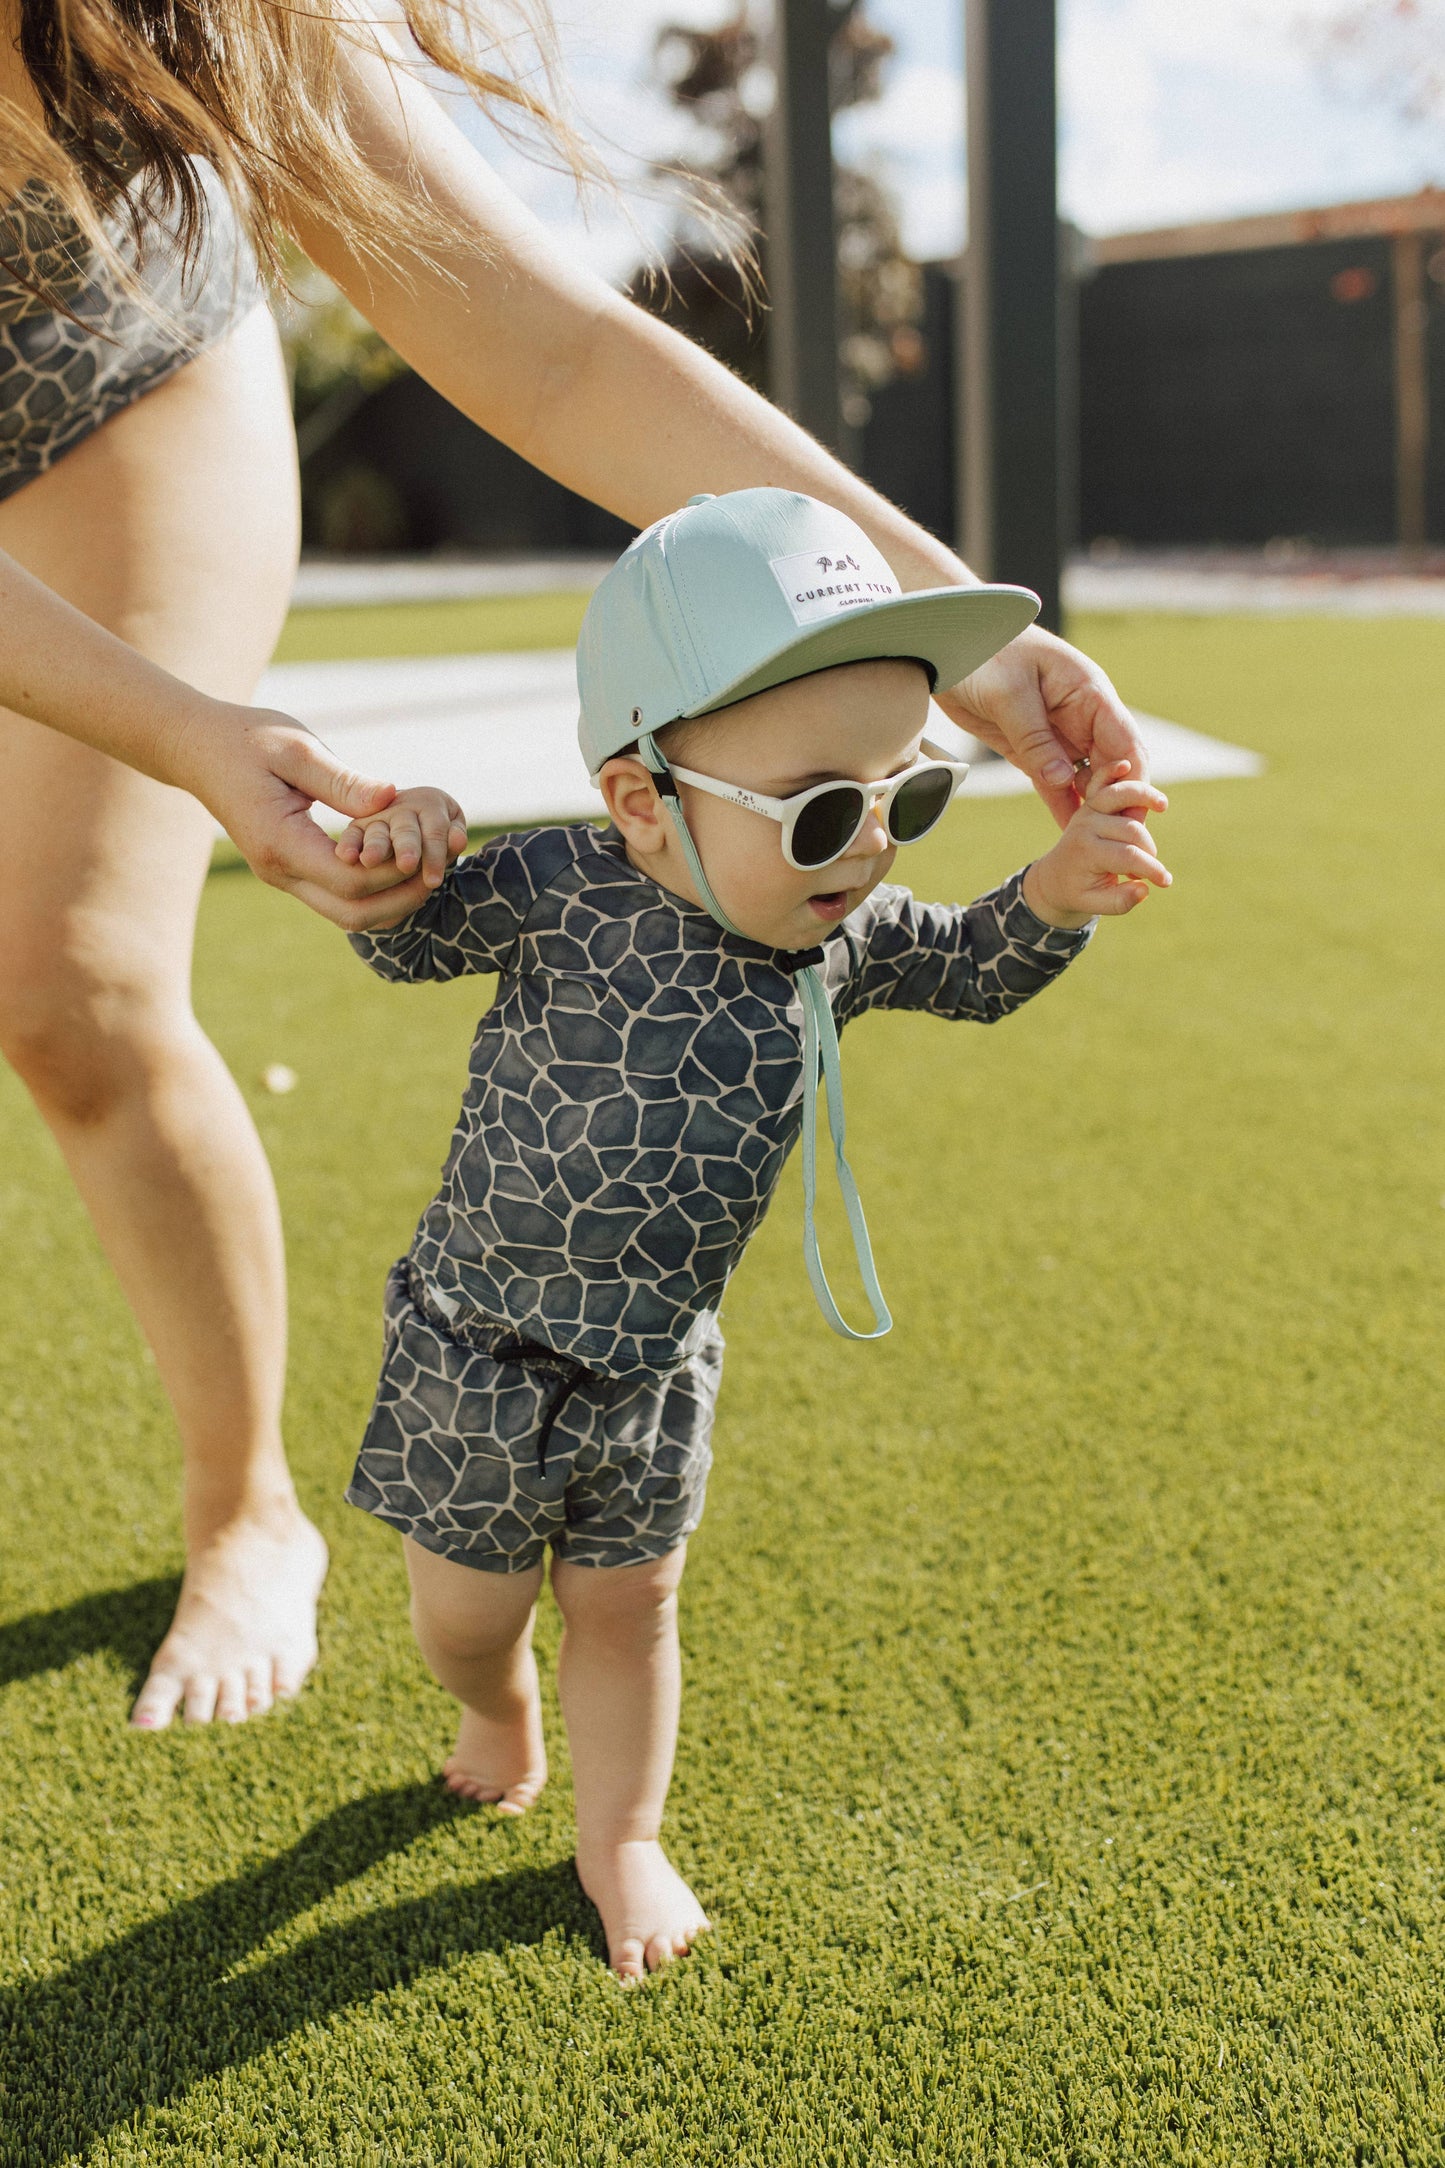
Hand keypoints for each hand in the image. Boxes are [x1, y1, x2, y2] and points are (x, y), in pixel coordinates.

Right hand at [180, 704, 458, 931]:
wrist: (199, 749)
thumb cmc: (247, 739)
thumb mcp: (297, 748)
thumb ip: (343, 780)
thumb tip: (393, 797)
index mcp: (280, 842)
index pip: (352, 879)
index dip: (397, 872)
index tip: (432, 847)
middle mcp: (279, 871)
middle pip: (354, 914)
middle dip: (403, 900)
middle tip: (441, 871)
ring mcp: (283, 877)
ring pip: (347, 915)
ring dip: (391, 902)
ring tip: (428, 869)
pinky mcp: (290, 872)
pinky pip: (339, 898)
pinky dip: (374, 891)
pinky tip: (401, 863)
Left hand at [937, 622, 1147, 831]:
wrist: (947, 649)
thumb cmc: (984, 653)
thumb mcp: (1009, 695)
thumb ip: (1036, 738)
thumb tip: (1063, 779)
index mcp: (1089, 694)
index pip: (1124, 741)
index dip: (1132, 777)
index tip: (1133, 811)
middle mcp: (1082, 717)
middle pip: (1113, 766)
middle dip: (1119, 802)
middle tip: (1122, 840)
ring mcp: (1060, 736)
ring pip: (1088, 779)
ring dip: (1094, 809)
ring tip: (1098, 845)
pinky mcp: (1034, 751)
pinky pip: (1056, 784)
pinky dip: (1064, 806)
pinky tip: (1070, 834)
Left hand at [1021, 760, 1170, 929]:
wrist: (1054, 877)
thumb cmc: (1077, 892)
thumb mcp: (1094, 904)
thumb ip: (1120, 901)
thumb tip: (1145, 889)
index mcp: (1086, 851)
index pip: (1128, 856)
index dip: (1151, 869)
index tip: (1166, 882)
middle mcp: (1086, 827)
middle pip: (1132, 829)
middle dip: (1150, 849)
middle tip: (1153, 867)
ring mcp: (1088, 811)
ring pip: (1121, 796)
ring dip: (1143, 797)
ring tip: (1162, 806)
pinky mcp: (1092, 802)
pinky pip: (1101, 781)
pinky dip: (1112, 771)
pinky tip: (1126, 764)